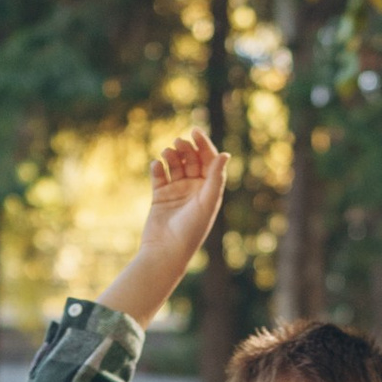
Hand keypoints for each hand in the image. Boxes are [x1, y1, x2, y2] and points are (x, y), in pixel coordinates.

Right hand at [105, 129, 229, 325]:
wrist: (167, 250)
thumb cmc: (191, 230)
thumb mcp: (207, 202)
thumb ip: (215, 177)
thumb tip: (225, 154)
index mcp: (209, 190)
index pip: (208, 160)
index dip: (203, 144)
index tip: (195, 131)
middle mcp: (194, 189)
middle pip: (191, 159)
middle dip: (185, 148)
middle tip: (178, 142)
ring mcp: (176, 192)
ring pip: (174, 165)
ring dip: (171, 155)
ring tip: (166, 153)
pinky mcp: (159, 196)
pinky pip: (158, 176)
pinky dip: (157, 168)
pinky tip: (156, 165)